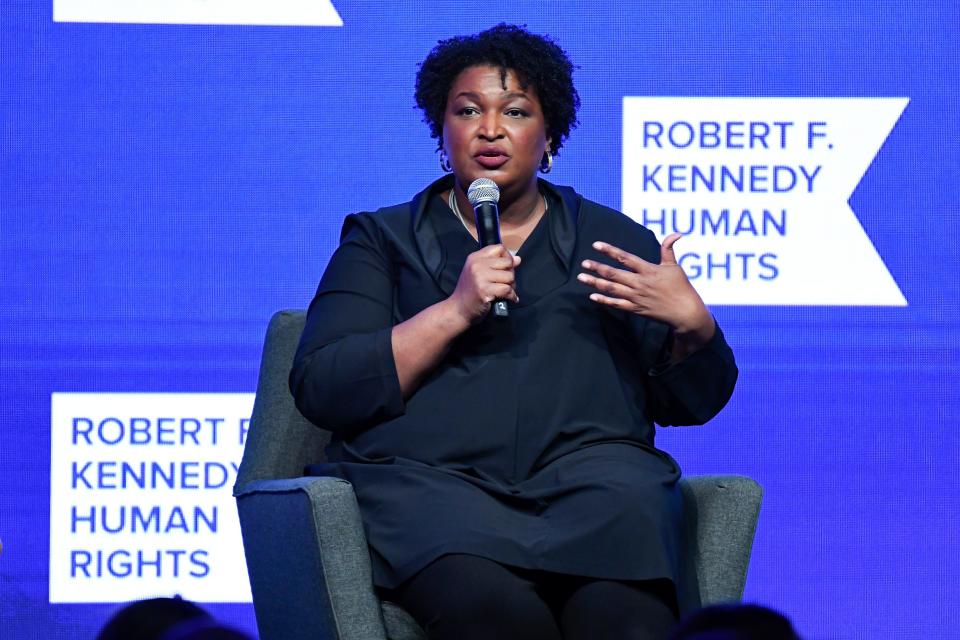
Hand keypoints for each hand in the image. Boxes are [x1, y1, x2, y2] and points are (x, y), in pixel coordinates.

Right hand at [449, 244, 520, 324]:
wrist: (458, 310)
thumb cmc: (470, 292)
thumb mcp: (479, 273)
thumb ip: (497, 264)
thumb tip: (518, 259)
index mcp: (475, 258)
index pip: (499, 248)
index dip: (507, 257)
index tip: (506, 268)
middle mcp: (477, 265)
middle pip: (507, 262)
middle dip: (511, 273)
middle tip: (505, 282)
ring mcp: (480, 277)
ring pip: (509, 276)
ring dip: (511, 286)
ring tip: (504, 291)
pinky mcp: (484, 290)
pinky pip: (507, 289)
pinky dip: (512, 296)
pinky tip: (509, 298)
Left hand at [577, 234, 714, 347]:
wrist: (685, 312)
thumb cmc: (681, 287)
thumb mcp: (674, 266)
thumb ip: (669, 249)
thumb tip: (676, 233)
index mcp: (648, 270)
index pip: (625, 258)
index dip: (610, 251)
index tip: (596, 245)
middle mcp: (639, 283)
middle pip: (614, 274)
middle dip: (597, 268)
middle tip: (583, 263)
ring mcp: (636, 297)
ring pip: (612, 289)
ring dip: (595, 283)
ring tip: (581, 277)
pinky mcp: (636, 309)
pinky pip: (617, 304)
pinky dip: (604, 300)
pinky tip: (592, 296)